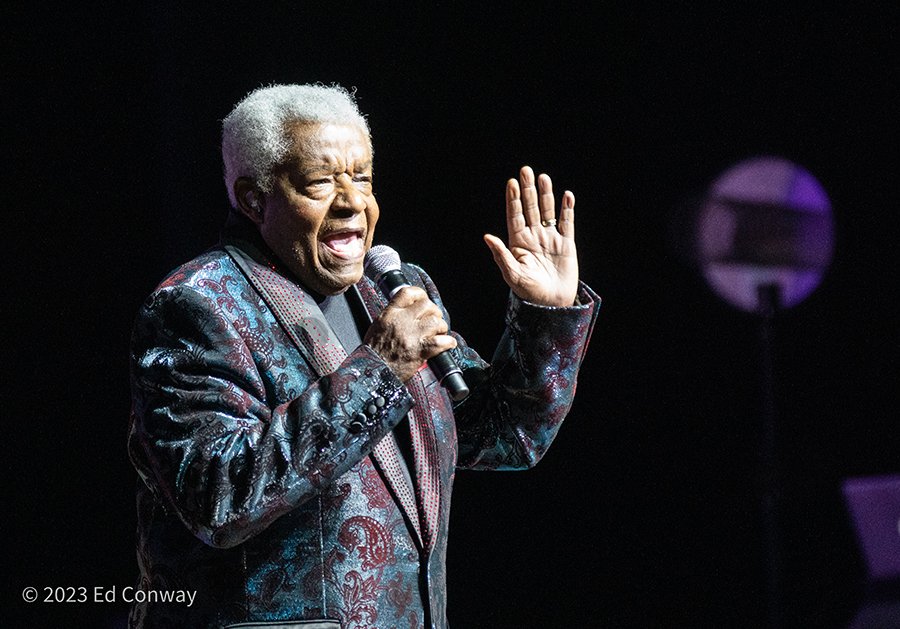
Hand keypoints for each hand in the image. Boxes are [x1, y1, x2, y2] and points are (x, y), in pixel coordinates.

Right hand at [364, 286, 457, 381]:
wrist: (371, 373)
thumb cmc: (373, 354)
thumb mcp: (378, 327)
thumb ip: (392, 317)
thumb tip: (408, 312)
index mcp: (389, 315)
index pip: (407, 293)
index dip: (420, 294)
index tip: (424, 300)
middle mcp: (401, 322)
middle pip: (426, 305)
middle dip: (434, 312)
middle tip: (434, 321)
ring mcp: (411, 336)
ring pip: (436, 322)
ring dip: (441, 327)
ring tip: (439, 333)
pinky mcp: (419, 351)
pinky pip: (441, 342)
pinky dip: (448, 343)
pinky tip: (448, 344)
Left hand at [483, 166, 578, 306]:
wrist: (552, 304)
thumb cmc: (529, 292)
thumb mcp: (513, 274)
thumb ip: (501, 255)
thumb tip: (487, 236)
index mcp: (518, 243)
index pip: (515, 216)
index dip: (514, 200)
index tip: (511, 183)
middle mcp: (533, 237)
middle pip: (530, 208)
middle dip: (528, 190)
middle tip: (525, 170)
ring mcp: (549, 239)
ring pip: (547, 212)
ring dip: (546, 195)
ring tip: (543, 177)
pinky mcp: (566, 244)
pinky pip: (566, 223)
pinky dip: (567, 210)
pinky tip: (566, 196)